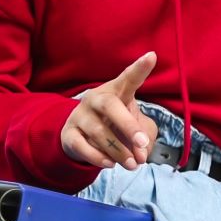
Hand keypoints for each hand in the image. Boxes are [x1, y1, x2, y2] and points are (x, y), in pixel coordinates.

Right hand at [62, 52, 160, 170]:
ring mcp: (80, 116)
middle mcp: (96, 99)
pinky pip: (82, 146)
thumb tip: (140, 156)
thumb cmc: (114, 125)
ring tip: (133, 164)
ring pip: (99, 132)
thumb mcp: (133, 126)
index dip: (139, 69)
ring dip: (119, 151)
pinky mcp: (68, 134)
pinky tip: (110, 163)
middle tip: (143, 144)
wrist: (81, 136)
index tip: (151, 56)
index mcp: (116, 91)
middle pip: (110, 106)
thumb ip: (142, 139)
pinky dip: (98, 157)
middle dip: (128, 126)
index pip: (128, 78)